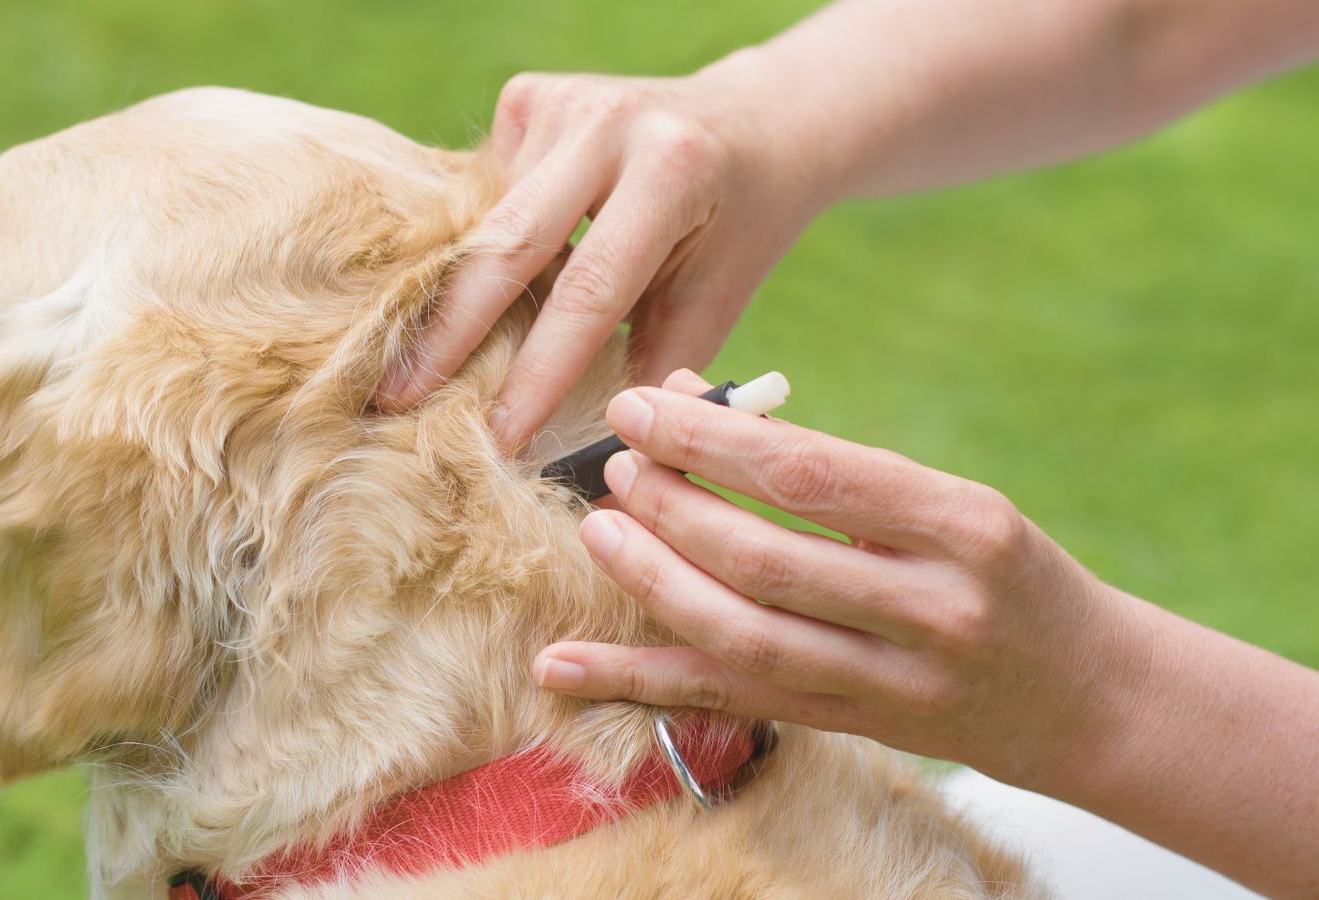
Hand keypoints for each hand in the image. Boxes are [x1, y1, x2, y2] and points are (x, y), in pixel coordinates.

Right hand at [375, 65, 829, 449]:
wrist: (754, 125)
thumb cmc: (734, 231)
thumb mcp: (714, 303)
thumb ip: (653, 374)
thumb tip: (591, 468)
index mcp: (671, 171)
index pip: (589, 289)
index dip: (539, 371)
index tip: (499, 437)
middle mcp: (609, 121)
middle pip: (508, 243)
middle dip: (450, 333)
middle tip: (395, 401)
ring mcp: (561, 100)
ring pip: (486, 221)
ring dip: (457, 295)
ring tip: (413, 366)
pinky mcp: (529, 97)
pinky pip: (484, 194)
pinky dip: (477, 248)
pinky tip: (472, 288)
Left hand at [532, 369, 1155, 787]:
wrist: (1086, 695)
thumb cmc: (1001, 572)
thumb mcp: (948, 504)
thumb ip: (833, 469)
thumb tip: (697, 408)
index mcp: (963, 526)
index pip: (814, 475)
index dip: (712, 440)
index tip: (640, 406)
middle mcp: (934, 609)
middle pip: (769, 560)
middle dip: (674, 509)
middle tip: (617, 467)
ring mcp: (895, 683)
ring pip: (746, 637)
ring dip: (654, 584)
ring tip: (599, 532)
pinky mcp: (855, 729)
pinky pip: (732, 702)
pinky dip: (639, 683)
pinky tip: (562, 666)